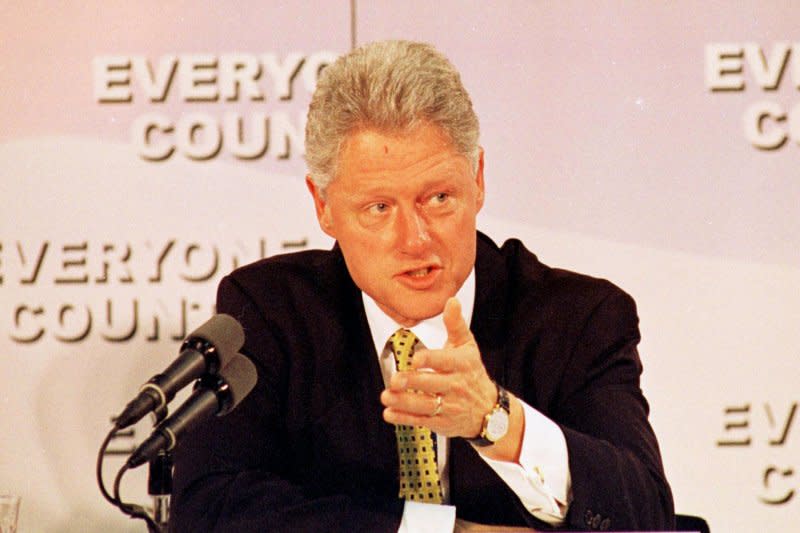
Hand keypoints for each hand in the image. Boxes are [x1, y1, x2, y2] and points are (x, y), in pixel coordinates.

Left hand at [380, 297, 497, 437]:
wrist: (488, 410)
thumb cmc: (472, 372)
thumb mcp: (467, 346)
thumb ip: (456, 324)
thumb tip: (452, 300)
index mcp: (461, 364)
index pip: (444, 361)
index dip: (429, 360)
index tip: (415, 359)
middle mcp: (456, 385)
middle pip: (432, 384)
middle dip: (412, 383)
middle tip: (395, 379)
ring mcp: (449, 406)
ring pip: (425, 405)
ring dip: (403, 402)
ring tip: (386, 396)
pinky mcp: (442, 422)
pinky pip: (421, 421)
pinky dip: (403, 418)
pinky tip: (390, 413)